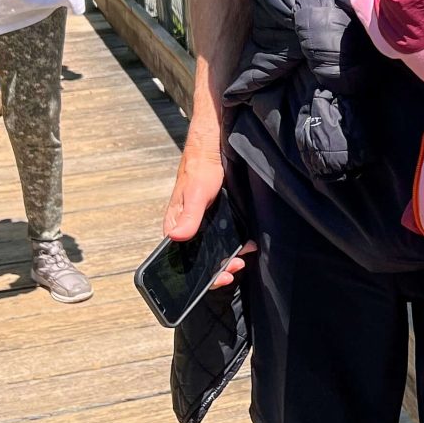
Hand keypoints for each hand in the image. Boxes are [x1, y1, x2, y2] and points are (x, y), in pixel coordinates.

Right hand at [163, 141, 253, 288]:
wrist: (214, 146)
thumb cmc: (199, 166)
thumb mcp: (196, 191)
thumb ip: (188, 215)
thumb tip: (176, 237)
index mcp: (176, 225)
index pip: (183, 260)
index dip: (203, 273)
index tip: (221, 276)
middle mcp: (188, 227)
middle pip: (201, 258)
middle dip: (220, 267)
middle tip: (237, 265)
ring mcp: (203, 223)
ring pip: (215, 249)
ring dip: (230, 256)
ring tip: (245, 254)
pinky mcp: (217, 217)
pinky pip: (225, 237)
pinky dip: (236, 243)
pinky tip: (247, 243)